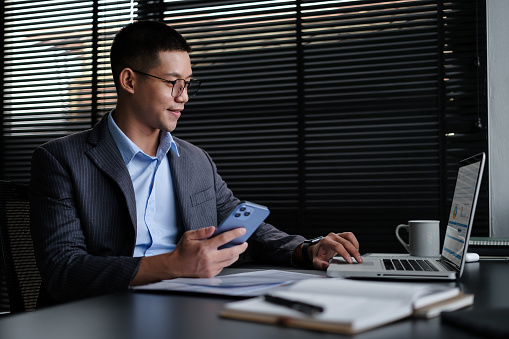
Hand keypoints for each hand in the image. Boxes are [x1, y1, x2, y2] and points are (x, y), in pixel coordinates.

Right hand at [131, 226, 247, 285]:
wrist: (175, 266)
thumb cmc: (182, 251)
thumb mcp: (189, 236)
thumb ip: (202, 231)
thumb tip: (214, 228)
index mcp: (204, 248)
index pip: (224, 239)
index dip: (235, 233)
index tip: (242, 230)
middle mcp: (209, 259)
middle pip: (232, 252)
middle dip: (241, 247)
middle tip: (244, 242)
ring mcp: (211, 268)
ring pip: (230, 261)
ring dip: (236, 254)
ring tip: (238, 248)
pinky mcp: (211, 274)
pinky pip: (223, 266)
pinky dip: (227, 260)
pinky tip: (226, 255)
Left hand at [309, 232, 361, 269]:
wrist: (318, 249)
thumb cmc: (318, 255)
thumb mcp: (316, 262)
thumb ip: (320, 264)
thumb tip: (327, 266)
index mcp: (325, 242)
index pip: (337, 246)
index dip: (345, 253)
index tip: (350, 261)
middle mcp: (331, 236)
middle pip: (345, 242)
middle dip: (353, 252)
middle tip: (358, 260)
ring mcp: (337, 235)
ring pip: (349, 236)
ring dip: (355, 245)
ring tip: (358, 255)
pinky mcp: (341, 235)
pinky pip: (350, 236)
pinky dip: (354, 242)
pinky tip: (356, 249)